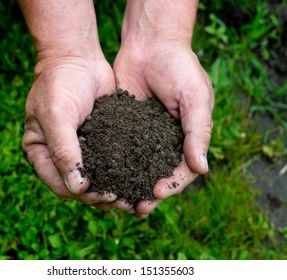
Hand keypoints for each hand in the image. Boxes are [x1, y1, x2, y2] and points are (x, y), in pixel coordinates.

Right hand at [22, 55, 121, 208]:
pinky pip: (110, 160)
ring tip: (135, 197)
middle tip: (126, 202)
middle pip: (81, 186)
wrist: (77, 57)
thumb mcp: (56, 116)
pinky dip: (122, 171)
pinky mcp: (100, 139)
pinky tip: (138, 179)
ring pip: (98, 177)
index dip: (83, 194)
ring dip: (115, 188)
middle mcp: (60, 154)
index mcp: (41, 152)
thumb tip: (77, 187)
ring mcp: (81, 148)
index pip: (60, 184)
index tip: (106, 196)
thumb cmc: (59, 83)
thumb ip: (64, 151)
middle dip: (102, 197)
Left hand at [113, 42, 213, 217]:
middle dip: (150, 192)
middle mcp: (165, 140)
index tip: (158, 192)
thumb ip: (198, 131)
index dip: (172, 183)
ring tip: (121, 201)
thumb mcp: (195, 97)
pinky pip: (120, 149)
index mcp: (187, 137)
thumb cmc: (179, 67)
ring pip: (138, 167)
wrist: (151, 44)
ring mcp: (144, 135)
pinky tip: (106, 177)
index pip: (183, 169)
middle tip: (138, 208)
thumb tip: (201, 168)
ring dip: (131, 185)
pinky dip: (115, 165)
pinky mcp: (124, 127)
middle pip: (159, 174)